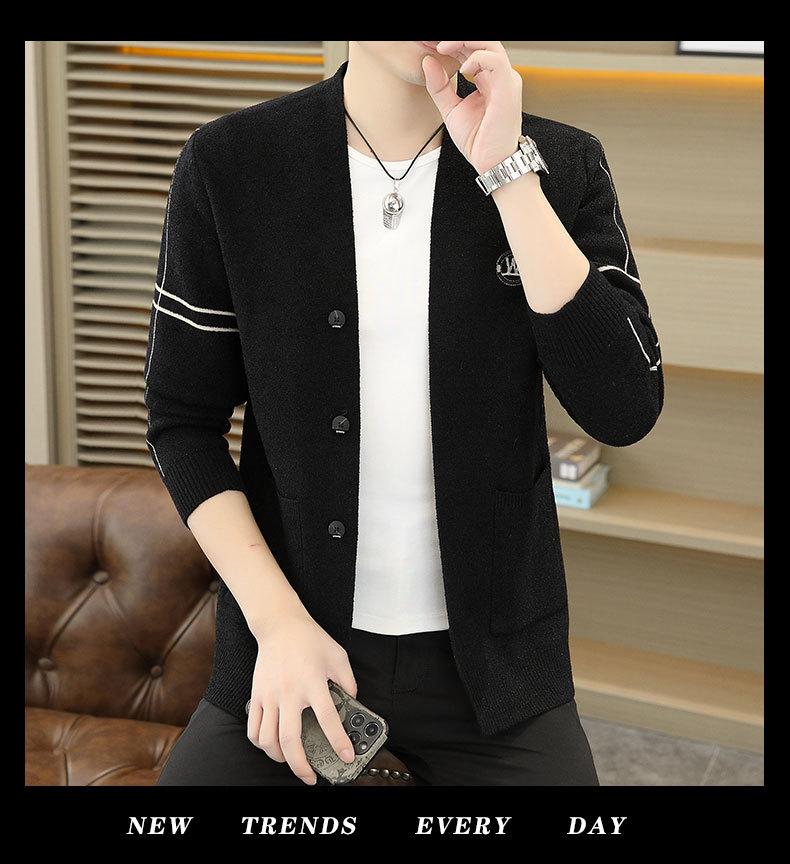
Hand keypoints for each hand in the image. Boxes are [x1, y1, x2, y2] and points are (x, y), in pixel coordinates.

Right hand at [246, 608, 357, 784]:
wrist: (280, 625)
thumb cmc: (310, 639)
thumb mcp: (338, 656)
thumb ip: (348, 681)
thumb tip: (353, 702)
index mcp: (313, 683)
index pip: (328, 719)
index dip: (338, 742)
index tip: (346, 756)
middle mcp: (289, 692)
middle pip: (291, 739)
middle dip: (301, 766)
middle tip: (311, 777)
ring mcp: (270, 695)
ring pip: (268, 739)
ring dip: (279, 758)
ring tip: (291, 762)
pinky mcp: (256, 695)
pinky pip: (253, 728)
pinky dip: (260, 744)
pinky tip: (271, 746)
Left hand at [422, 41, 522, 174]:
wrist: (492, 162)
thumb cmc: (478, 140)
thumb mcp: (450, 110)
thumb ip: (439, 87)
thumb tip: (427, 61)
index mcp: (487, 78)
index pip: (472, 49)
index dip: (452, 43)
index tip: (431, 45)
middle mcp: (499, 75)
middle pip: (481, 41)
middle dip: (457, 39)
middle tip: (435, 42)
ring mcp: (505, 80)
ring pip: (490, 44)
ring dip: (465, 41)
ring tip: (444, 48)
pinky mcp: (508, 88)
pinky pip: (495, 60)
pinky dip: (476, 58)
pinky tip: (462, 70)